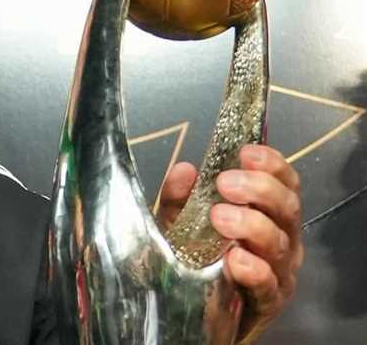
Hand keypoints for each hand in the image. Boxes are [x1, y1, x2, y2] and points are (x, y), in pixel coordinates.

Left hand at [158, 145, 302, 343]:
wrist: (196, 311)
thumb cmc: (195, 258)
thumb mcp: (180, 222)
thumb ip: (178, 198)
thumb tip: (184, 171)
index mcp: (266, 212)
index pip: (284, 182)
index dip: (271, 164)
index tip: (245, 153)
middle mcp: (281, 238)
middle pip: (287, 207)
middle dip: (260, 190)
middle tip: (226, 184)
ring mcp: (279, 270)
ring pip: (280, 243)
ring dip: (251, 225)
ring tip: (220, 216)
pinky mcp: (268, 302)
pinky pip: (269, 285)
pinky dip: (254, 270)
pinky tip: (235, 260)